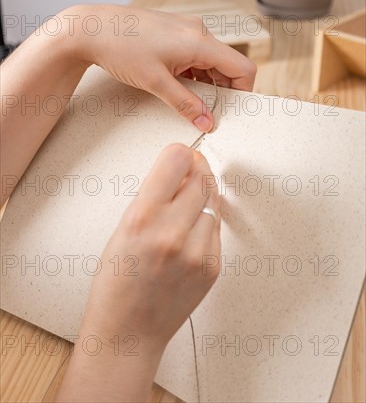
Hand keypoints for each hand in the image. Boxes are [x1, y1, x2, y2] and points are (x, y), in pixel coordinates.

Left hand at [66, 4, 256, 131]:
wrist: (91, 28)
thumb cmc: (121, 48)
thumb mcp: (155, 83)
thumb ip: (186, 104)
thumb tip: (207, 122)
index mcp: (200, 41)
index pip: (243, 68)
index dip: (242, 92)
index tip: (230, 111)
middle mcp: (199, 31)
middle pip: (228, 65)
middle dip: (222, 90)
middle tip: (206, 111)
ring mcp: (187, 29)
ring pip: (212, 61)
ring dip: (206, 82)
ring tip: (187, 99)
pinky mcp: (175, 31)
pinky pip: (196, 54)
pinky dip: (193, 72)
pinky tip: (176, 84)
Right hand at [82, 143, 220, 350]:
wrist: (128, 332)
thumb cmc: (116, 282)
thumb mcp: (122, 228)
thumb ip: (153, 196)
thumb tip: (180, 168)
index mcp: (142, 218)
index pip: (176, 161)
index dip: (180, 154)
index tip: (182, 156)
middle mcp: (172, 233)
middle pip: (201, 178)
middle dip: (196, 170)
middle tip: (190, 172)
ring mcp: (196, 252)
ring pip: (213, 202)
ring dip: (202, 198)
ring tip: (184, 212)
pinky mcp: (212, 267)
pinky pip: (216, 229)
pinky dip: (206, 223)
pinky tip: (189, 234)